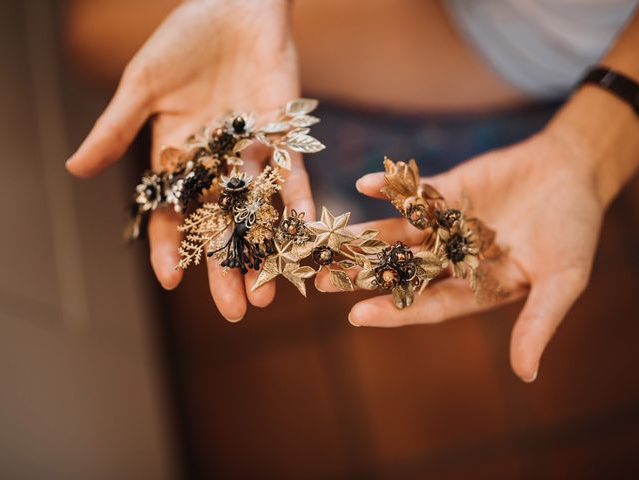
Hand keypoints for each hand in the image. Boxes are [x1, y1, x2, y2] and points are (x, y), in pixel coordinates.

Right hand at [66, 0, 311, 320]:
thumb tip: (76, 171)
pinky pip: (294, 174)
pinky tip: (302, 232)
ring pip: (258, 213)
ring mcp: (252, 154)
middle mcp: (217, 165)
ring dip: (264, 252)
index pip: (173, 214)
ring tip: (270, 293)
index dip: (170, 247)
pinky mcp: (286, 135)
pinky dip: (297, 201)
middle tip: (235, 311)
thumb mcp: (144, 85)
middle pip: (221, 227)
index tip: (171, 280)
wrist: (234, 3)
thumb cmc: (184, 39)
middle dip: (226, 268)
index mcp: (178, 158)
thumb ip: (117, 129)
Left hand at [317, 130, 604, 381]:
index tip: (357, 316)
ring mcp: (443, 224)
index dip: (395, 311)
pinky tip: (363, 185)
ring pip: (394, 234)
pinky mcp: (444, 190)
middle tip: (319, 281)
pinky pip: (412, 191)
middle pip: (398, 271)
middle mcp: (450, 259)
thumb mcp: (563, 281)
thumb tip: (526, 375)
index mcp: (474, 288)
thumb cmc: (575, 232)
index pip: (427, 305)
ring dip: (361, 236)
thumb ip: (538, 322)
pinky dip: (390, 187)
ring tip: (325, 240)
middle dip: (361, 276)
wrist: (574, 173)